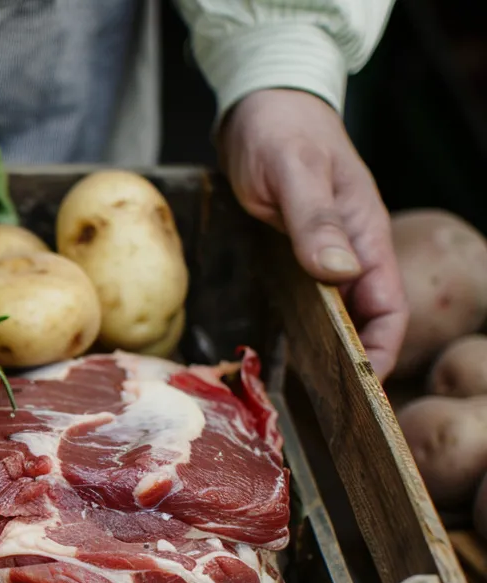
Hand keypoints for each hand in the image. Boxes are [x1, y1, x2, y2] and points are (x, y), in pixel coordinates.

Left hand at [219, 88, 406, 379]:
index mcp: (364, 234)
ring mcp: (325, 251)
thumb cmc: (280, 130)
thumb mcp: (292, 172)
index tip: (364, 391)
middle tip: (333, 414)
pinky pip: (310, 297)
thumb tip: (340, 273)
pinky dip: (304, 326)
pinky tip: (285, 350)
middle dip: (357, 365)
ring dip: (329, 350)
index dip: (381, 352)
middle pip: (366, 319)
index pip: (388, 307)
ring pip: (337, 313)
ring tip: (311, 397)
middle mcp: (351, 249)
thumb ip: (315, 220)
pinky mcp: (298, 251)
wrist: (260, 103)